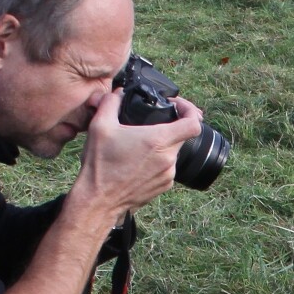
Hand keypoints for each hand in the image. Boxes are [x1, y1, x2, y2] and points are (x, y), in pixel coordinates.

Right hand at [77, 89, 204, 217]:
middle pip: (183, 136)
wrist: (99, 200)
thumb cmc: (100, 165)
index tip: (178, 106)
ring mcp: (169, 174)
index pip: (194, 123)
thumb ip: (110, 103)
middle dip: (171, 126)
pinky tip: (139, 161)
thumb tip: (118, 93)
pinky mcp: (164, 186)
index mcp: (159, 141)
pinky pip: (168, 168)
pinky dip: (158, 161)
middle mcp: (169, 158)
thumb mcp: (99, 127)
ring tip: (140, 145)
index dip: (190, 110)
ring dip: (162, 145)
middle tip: (153, 123)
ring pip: (173, 152)